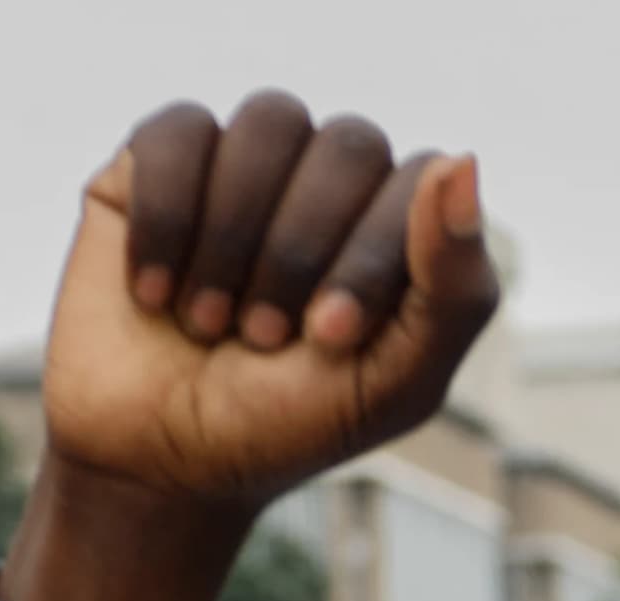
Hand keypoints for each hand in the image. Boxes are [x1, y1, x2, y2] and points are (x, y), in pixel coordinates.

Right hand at [43, 95, 501, 516]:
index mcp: (402, 232)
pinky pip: (178, 134)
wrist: (159, 460)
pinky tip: (156, 292)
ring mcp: (247, 165)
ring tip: (208, 322)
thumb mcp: (396, 385)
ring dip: (237, 234)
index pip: (421, 182)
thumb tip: (463, 162)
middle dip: (304, 249)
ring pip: (272, 122)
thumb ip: (454, 290)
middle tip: (264, 337)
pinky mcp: (157, 162)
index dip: (373, 256)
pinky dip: (168, 218)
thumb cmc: (289, 426)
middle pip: (351, 145)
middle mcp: (332, 184)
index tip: (329, 337)